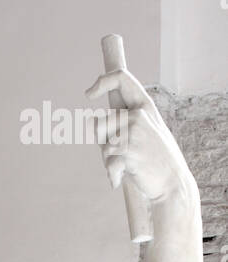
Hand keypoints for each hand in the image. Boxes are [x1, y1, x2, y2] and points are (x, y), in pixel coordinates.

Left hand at [86, 67, 190, 203]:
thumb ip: (119, 127)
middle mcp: (138, 114)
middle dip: (102, 146)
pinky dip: (113, 176)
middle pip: (98, 125)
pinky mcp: (129, 149)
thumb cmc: (152, 161)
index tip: (88, 94)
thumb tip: (90, 121)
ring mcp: (134, 131)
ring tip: (127, 167)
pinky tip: (122, 180)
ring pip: (103, 147)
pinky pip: (108, 164)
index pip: (122, 79)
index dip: (102, 82)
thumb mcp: (139, 136)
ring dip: (108, 162)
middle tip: (121, 158)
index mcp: (143, 107)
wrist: (172, 183)